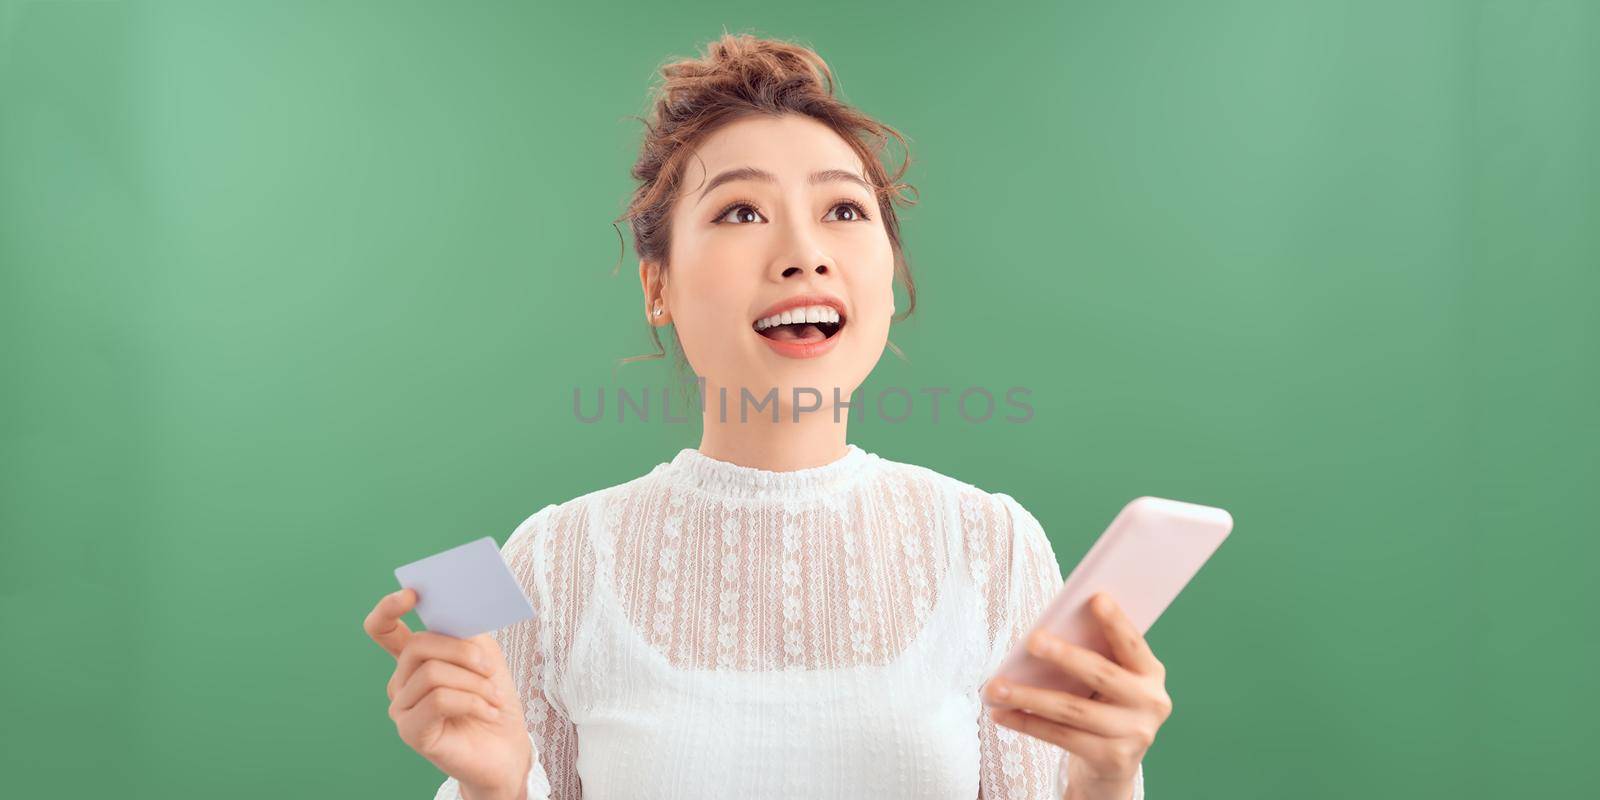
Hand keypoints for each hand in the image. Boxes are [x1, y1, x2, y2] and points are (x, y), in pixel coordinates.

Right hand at [364, 589, 532, 799]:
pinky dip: (471, 701)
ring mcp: (402, 708)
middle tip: (489, 668)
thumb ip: (464, 631)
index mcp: (414, 660)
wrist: (506, 748)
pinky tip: (487, 710)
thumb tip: (456, 604)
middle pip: (417, 646)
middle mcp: (400, 682)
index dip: (388, 608)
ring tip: (494, 696)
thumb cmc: (493, 700)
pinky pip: (439, 700)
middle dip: (461, 651)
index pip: (382, 629)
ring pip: (432, 674)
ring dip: (473, 682)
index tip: (412, 594)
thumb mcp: (484, 656)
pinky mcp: (411, 731)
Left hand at [982, 592, 1171, 793]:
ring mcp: (1135, 735)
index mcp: (1151, 673)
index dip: (1116, 622)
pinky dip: (1027, 723)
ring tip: (995, 687)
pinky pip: (1062, 736)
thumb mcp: (1108, 681)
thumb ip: (1093, 656)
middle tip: (1031, 640)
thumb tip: (1045, 634)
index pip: (1133, 643)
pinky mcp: (1113, 760)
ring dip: (1029, 696)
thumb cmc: (1102, 706)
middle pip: (1101, 675)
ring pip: (1073, 710)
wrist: (1113, 766)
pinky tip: (1001, 713)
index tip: (1096, 598)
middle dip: (1065, 655)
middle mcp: (1151, 703)